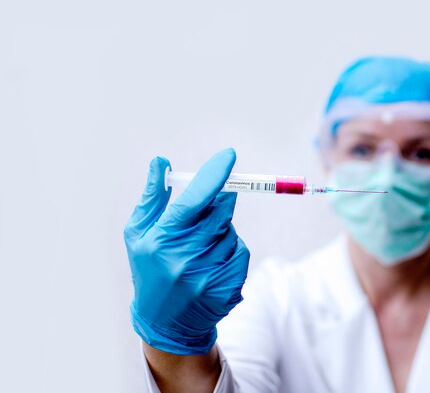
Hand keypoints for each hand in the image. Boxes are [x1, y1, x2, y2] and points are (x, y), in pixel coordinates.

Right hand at [124, 149, 249, 354]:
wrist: (164, 323)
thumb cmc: (149, 268)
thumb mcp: (138, 234)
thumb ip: (152, 198)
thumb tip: (161, 162)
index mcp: (160, 240)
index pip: (194, 200)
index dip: (214, 175)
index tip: (229, 155)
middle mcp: (184, 259)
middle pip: (220, 211)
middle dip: (218, 203)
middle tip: (207, 209)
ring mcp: (208, 276)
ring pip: (231, 231)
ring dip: (221, 230)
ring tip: (200, 248)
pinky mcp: (227, 288)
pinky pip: (240, 252)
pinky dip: (230, 250)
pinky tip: (212, 263)